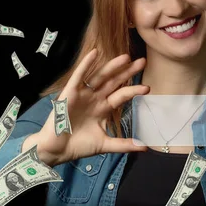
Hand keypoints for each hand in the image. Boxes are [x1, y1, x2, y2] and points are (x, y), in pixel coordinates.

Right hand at [29, 48, 149, 165]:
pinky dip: (86, 64)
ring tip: (126, 57)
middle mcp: (95, 98)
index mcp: (104, 108)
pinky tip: (94, 53)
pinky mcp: (70, 93)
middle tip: (142, 61)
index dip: (134, 90)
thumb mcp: (105, 144)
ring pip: (100, 77)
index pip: (122, 95)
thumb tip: (145, 148)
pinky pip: (79, 76)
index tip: (148, 88)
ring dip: (112, 66)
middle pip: (114, 82)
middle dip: (128, 72)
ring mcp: (83, 94)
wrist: (57, 151)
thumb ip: (124, 144)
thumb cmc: (78, 146)